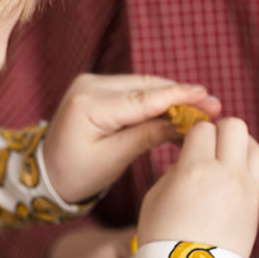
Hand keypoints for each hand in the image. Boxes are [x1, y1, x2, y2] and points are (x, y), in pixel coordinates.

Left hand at [44, 73, 220, 202]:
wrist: (44, 172)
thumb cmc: (75, 174)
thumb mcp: (114, 160)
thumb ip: (147, 136)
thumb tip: (183, 123)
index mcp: (88, 105)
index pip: (142, 99)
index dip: (178, 97)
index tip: (207, 98)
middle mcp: (89, 85)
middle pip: (146, 87)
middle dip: (180, 95)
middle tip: (213, 105)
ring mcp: (92, 83)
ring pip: (143, 86)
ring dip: (171, 96)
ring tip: (202, 107)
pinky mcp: (97, 88)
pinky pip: (133, 90)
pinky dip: (156, 99)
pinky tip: (179, 107)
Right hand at [137, 118, 258, 257]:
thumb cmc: (163, 236)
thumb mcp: (155, 196)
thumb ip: (174, 170)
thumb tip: (188, 160)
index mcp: (195, 169)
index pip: (202, 128)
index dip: (192, 132)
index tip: (186, 141)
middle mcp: (226, 174)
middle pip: (235, 126)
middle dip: (219, 130)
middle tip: (208, 144)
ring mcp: (246, 189)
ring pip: (254, 145)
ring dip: (238, 145)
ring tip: (224, 156)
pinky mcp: (256, 204)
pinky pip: (258, 170)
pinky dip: (246, 165)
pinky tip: (232, 174)